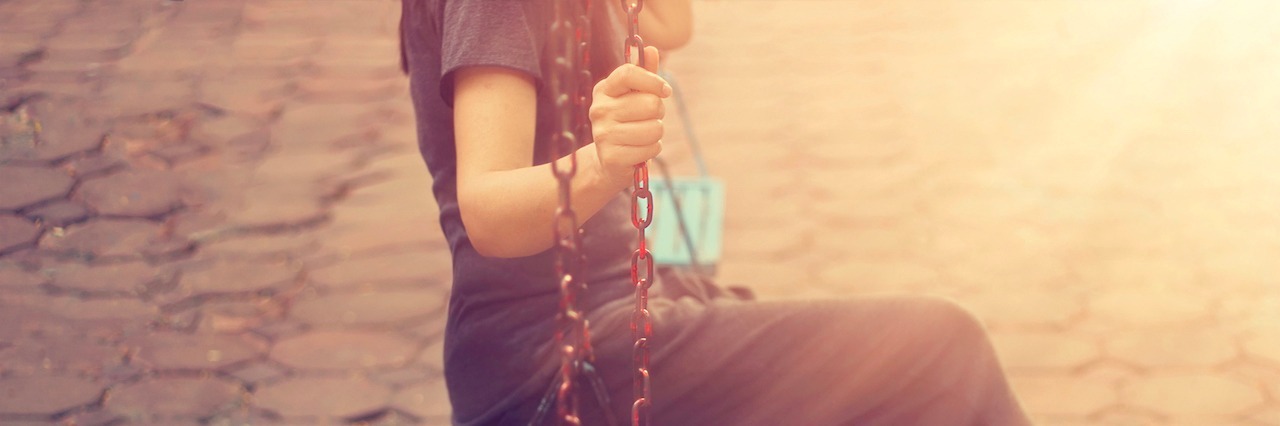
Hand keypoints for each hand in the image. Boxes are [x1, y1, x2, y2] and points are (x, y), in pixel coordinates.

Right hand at [590, 45, 670, 182]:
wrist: (608, 161)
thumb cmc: (626, 122)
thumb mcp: (634, 96)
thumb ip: (644, 74)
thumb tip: (651, 49)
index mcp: (604, 90)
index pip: (629, 73)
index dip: (653, 80)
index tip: (665, 90)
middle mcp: (599, 109)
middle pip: (650, 104)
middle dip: (658, 113)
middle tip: (648, 119)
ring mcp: (603, 134)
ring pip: (654, 128)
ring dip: (656, 133)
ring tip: (642, 136)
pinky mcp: (611, 157)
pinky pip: (651, 149)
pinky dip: (652, 150)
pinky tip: (639, 150)